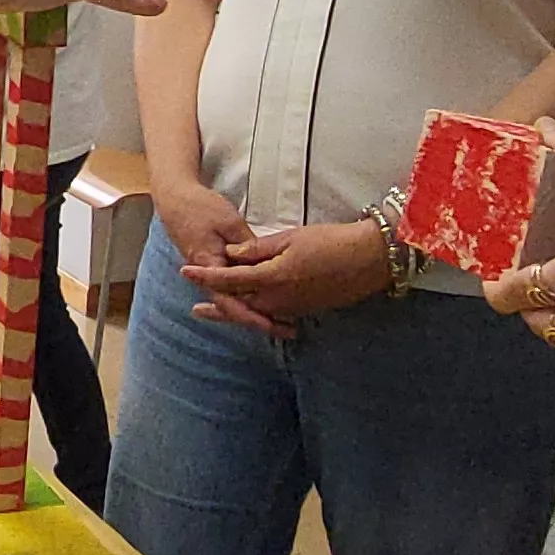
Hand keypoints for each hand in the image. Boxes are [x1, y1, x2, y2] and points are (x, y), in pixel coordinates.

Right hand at [153, 179, 281, 335]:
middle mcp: (208, 277)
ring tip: (282, 322)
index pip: (231, 302)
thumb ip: (248, 246)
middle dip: (259, 321)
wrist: (175, 200)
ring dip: (255, 312)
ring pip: (233, 300)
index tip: (273, 326)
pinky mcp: (213, 268)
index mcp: (210, 267)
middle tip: (287, 331)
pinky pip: (231, 289)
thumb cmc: (200, 208)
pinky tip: (264, 303)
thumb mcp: (230, 223)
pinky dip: (248, 298)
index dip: (253, 316)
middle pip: (234, 307)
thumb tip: (266, 266)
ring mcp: (210, 273)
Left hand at [182, 220, 391, 336]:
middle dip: (216, 305)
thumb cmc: (331, 242)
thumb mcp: (290, 238)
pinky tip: (254, 312)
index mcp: (271, 278)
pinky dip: (258, 314)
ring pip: (256, 312)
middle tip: (195, 308)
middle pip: (238, 304)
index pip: (229, 279)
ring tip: (217, 314)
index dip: (205, 276)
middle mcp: (278, 299)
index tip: (186, 272)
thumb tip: (232, 254)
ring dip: (235, 312)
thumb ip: (258, 249)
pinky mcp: (305, 310)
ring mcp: (292, 308)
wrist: (368, 260)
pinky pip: (274, 315)